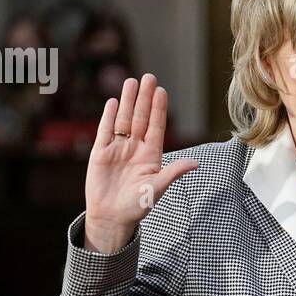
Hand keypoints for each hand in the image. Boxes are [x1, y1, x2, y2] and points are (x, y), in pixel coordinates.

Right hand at [83, 74, 197, 251]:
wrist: (111, 217)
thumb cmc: (136, 206)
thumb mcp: (157, 188)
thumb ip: (173, 172)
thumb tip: (195, 163)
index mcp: (151, 155)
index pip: (156, 126)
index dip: (158, 109)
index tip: (162, 91)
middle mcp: (135, 148)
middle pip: (140, 118)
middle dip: (144, 98)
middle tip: (149, 77)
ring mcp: (118, 149)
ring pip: (124, 120)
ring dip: (128, 102)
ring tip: (131, 82)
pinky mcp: (100, 153)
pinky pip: (105, 130)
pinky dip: (109, 116)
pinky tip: (114, 102)